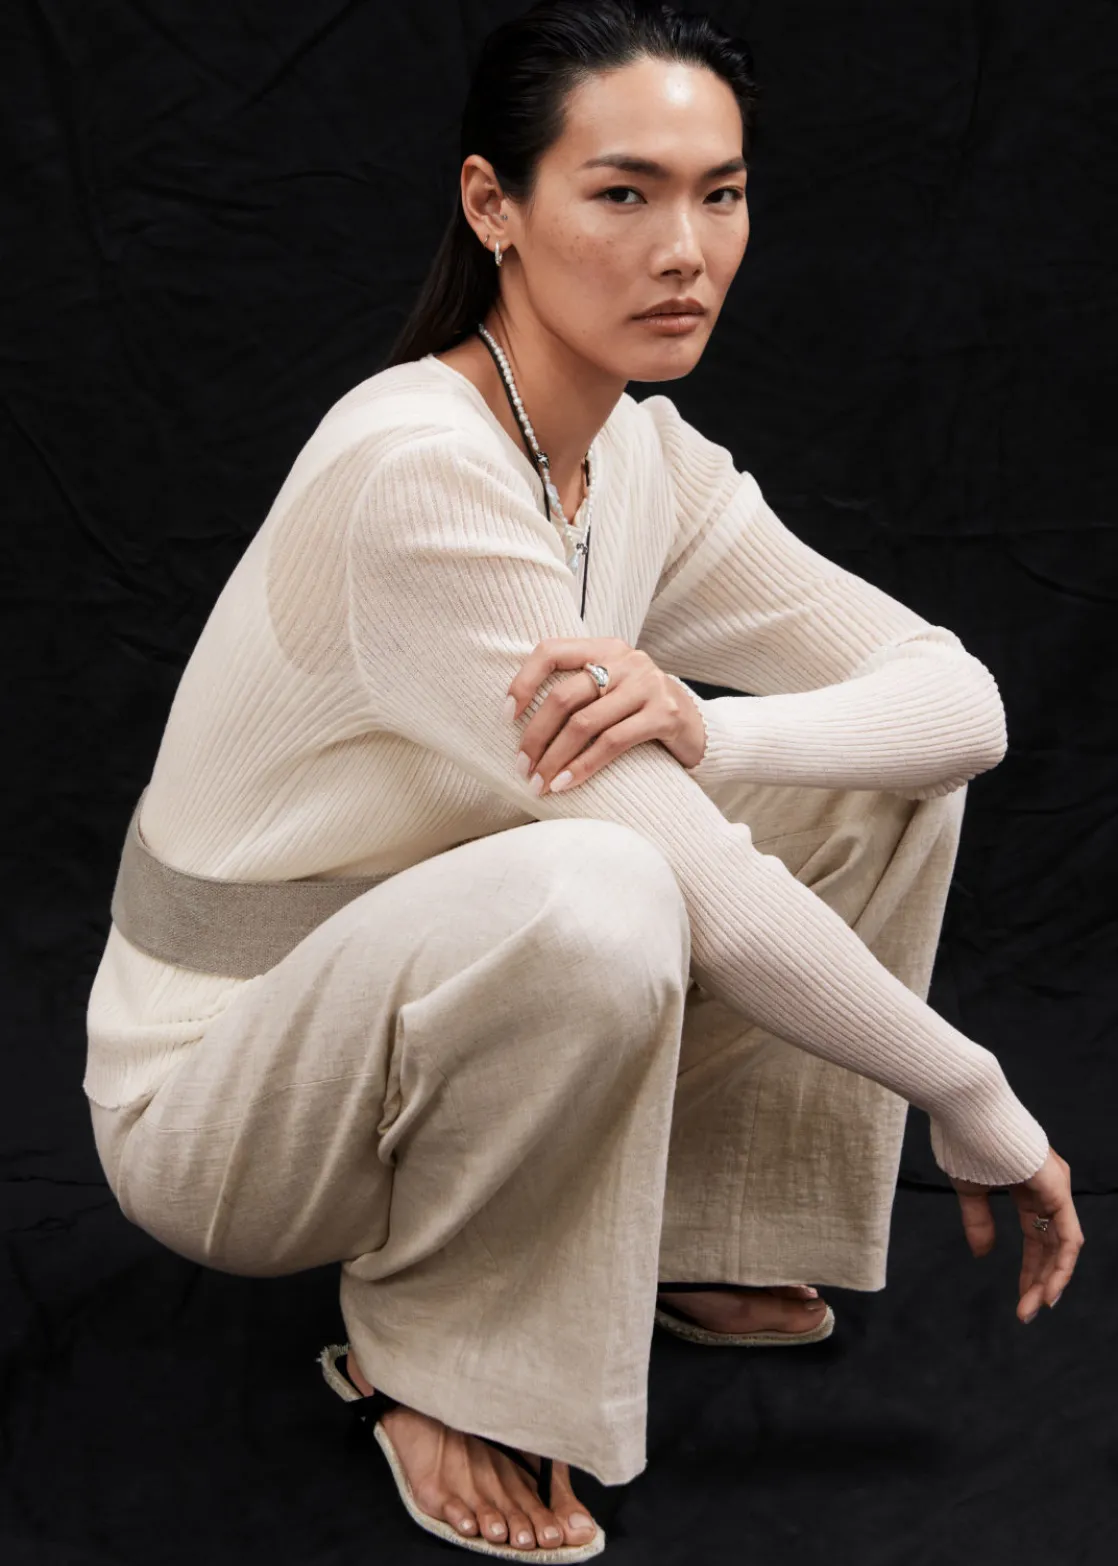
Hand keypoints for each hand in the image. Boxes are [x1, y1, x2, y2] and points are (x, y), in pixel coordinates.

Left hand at [505, 637, 705, 793]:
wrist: (699, 727)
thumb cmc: (639, 712)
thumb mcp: (610, 691)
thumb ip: (577, 691)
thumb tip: (517, 720)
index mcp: (605, 648)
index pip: (550, 651)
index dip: (523, 682)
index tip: (506, 716)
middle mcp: (626, 660)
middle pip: (564, 697)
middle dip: (535, 736)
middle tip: (521, 767)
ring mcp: (648, 685)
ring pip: (584, 724)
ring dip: (554, 759)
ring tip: (538, 782)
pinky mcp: (665, 714)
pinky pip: (612, 743)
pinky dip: (583, 767)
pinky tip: (565, 784)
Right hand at [952, 1147, 1083, 1321]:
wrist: (965, 1106)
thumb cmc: (964, 1137)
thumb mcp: (970, 1188)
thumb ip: (979, 1220)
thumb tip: (983, 1254)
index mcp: (1029, 1187)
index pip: (1036, 1237)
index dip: (1030, 1270)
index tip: (1020, 1299)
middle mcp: (1049, 1188)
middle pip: (1051, 1245)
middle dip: (1039, 1281)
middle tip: (1026, 1313)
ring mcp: (1056, 1187)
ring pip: (1063, 1245)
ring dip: (1051, 1280)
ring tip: (1034, 1307)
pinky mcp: (1056, 1187)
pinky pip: (1067, 1235)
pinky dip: (1060, 1265)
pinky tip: (1047, 1289)